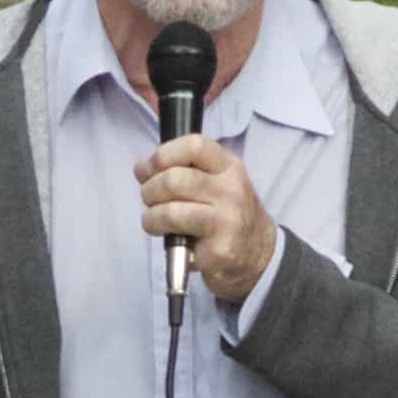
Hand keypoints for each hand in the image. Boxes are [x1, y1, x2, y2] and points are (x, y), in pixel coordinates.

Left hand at [140, 132, 277, 300]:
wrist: (256, 252)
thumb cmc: (225, 212)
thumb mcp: (212, 181)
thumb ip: (178, 169)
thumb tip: (141, 168)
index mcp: (229, 167)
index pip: (194, 146)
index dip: (164, 154)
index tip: (152, 168)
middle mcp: (231, 190)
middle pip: (174, 179)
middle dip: (150, 190)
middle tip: (151, 199)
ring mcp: (226, 221)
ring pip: (169, 211)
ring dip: (150, 216)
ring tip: (154, 220)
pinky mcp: (218, 249)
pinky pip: (175, 239)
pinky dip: (164, 238)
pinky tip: (172, 238)